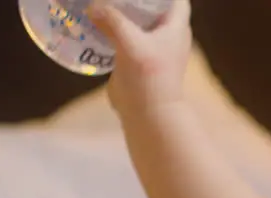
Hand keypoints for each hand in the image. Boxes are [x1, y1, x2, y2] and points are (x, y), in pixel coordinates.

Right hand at [93, 0, 193, 115]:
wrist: (147, 114)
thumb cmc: (149, 78)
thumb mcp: (131, 44)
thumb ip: (113, 21)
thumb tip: (93, 7)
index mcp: (175, 28)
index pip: (177, 0)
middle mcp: (166, 35)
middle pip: (154, 6)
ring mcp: (151, 47)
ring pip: (137, 21)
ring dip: (121, 11)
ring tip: (100, 0)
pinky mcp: (135, 58)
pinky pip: (124, 36)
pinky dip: (111, 27)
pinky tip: (94, 19)